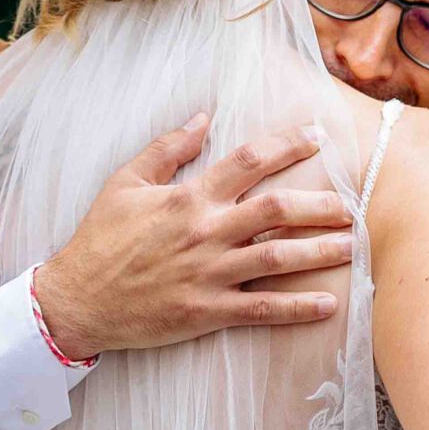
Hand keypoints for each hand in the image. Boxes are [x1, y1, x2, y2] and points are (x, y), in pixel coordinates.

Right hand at [35, 115, 352, 359]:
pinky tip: (328, 304)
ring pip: (278, 257)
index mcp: (188, 196)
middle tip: (352, 204)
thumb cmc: (99, 239)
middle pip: (277, 210)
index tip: (318, 137)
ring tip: (352, 245)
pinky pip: (262, 308)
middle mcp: (205, 232)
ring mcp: (208, 273)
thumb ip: (166, 148)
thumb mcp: (125, 183)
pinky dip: (298, 307)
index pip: (249, 161)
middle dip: (321, 204)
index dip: (289, 145)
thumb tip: (203, 117)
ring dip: (319, 251)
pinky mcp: (207, 311)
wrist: (76, 299)